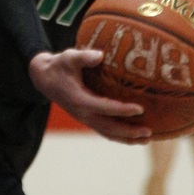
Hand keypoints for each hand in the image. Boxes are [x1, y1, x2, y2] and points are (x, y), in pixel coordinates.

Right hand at [29, 48, 150, 142]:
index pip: (105, 108)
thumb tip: (100, 55)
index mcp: (80, 100)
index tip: (140, 109)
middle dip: (129, 132)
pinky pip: (106, 131)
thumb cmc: (59, 65)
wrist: (44, 79)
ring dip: (127, 138)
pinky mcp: (87, 118)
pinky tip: (134, 135)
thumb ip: (83, 56)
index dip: (123, 110)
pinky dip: (120, 135)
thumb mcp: (68, 57)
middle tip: (149, 132)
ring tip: (147, 139)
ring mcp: (85, 118)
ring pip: (108, 133)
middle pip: (109, 128)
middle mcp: (83, 114)